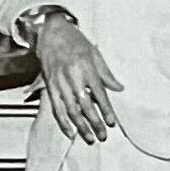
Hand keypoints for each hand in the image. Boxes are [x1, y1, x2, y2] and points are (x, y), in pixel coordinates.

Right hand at [31, 5, 117, 142]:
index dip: (106, 110)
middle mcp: (73, 77)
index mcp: (86, 68)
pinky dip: (63, 122)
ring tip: (90, 138)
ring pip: (71, 110)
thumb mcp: (94, 53)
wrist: (51, 32)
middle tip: (103, 136)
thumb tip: (119, 88)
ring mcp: (60, 83)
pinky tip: (71, 133)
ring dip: (81, 126)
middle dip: (95, 123)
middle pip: (85, 105)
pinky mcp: (50, 86)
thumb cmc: (75, 41)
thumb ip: (106, 73)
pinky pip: (56, 108)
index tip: (112, 123)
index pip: (99, 93)